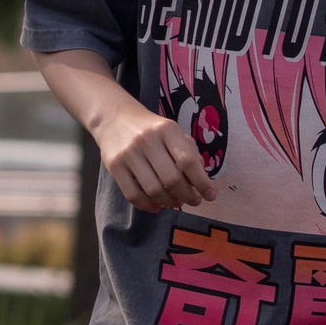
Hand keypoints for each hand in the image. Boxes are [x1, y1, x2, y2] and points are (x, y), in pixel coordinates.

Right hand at [95, 102, 217, 211]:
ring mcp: (129, 153)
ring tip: (176, 202)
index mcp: (167, 130)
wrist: (115, 118)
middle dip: (187, 196)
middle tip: (194, 201)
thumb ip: (190, 153)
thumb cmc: (152, 130)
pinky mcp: (114, 166)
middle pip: (172, 179)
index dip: (202, 183)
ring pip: (154, 190)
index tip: (211, 196)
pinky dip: (148, 206)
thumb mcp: (173, 132)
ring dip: (169, 202)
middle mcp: (147, 140)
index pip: (188, 161)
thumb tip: (202, 183)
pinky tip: (157, 206)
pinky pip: (132, 195)